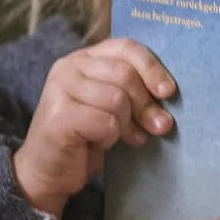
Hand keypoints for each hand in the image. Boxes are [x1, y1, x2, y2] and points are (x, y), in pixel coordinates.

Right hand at [13, 37, 174, 217]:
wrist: (50, 172)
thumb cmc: (86, 138)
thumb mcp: (113, 108)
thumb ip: (134, 93)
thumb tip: (168, 95)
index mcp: (83, 58)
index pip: (125, 48)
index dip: (152, 68)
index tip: (169, 92)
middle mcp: (68, 67)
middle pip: (125, 74)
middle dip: (146, 104)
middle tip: (157, 127)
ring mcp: (59, 89)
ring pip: (117, 99)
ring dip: (125, 125)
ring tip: (119, 137)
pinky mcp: (59, 115)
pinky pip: (106, 122)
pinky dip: (110, 138)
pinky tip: (99, 145)